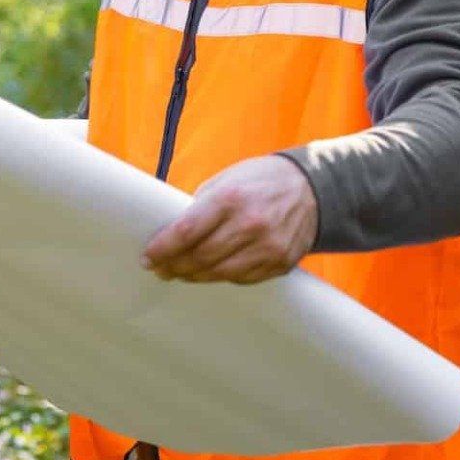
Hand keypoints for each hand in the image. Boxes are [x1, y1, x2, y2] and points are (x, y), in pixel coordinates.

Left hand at [141, 155, 317, 284]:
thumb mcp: (227, 180)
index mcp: (230, 198)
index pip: (187, 231)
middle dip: (174, 265)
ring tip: (179, 273)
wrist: (312, 189)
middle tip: (158, 268)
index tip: (148, 257)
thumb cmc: (260, 180)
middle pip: (200, 256)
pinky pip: (241, 278)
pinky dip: (221, 276)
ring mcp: (267, 247)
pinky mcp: (279, 263)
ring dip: (194, 276)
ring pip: (219, 273)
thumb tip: (173, 233)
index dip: (163, 248)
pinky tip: (209, 272)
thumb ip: (202, 207)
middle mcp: (250, 224)